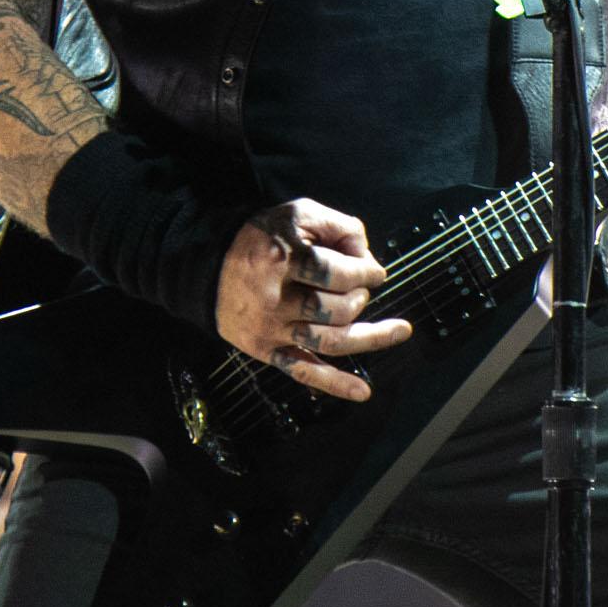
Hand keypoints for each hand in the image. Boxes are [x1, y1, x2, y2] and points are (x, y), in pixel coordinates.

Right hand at [217, 200, 411, 400]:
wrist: (211, 267)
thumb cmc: (264, 238)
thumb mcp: (300, 214)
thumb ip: (340, 227)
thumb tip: (368, 257)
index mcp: (284, 259)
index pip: (338, 273)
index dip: (365, 271)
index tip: (372, 271)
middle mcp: (277, 298)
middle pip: (337, 309)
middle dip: (360, 297)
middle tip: (359, 288)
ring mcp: (272, 328)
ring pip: (330, 341)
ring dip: (369, 337)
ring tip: (396, 330)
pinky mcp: (267, 349)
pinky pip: (304, 371)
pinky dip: (335, 385)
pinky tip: (363, 392)